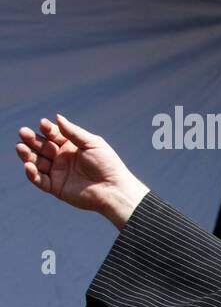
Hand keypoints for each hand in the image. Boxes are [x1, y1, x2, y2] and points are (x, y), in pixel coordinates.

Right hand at [15, 114, 147, 227]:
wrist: (114, 189)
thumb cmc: (107, 164)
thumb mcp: (92, 143)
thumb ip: (74, 132)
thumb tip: (57, 117)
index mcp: (71, 146)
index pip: (53, 135)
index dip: (47, 129)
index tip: (43, 124)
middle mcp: (62, 158)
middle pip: (42, 147)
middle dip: (32, 139)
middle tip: (23, 132)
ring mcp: (57, 173)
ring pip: (37, 162)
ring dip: (27, 154)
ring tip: (20, 147)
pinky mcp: (56, 187)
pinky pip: (39, 180)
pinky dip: (32, 173)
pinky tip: (28, 165)